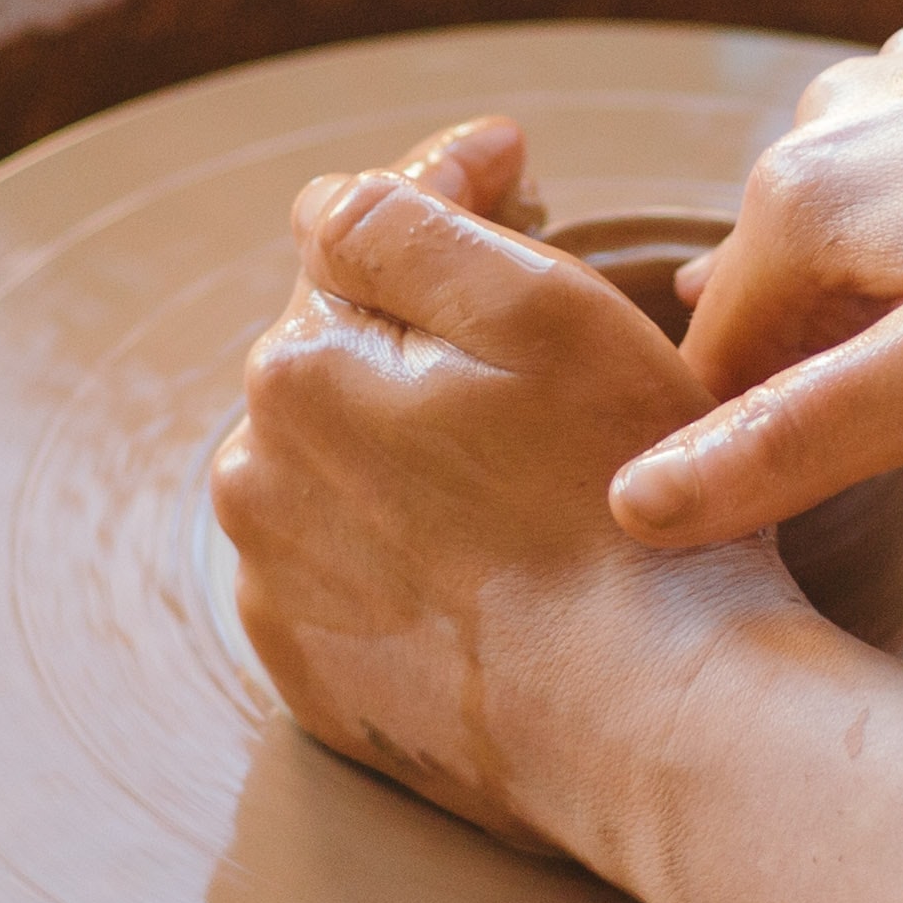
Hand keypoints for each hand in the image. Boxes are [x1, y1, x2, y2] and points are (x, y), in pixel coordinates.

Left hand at [209, 117, 817, 878]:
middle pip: (341, 352)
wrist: (648, 726)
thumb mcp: (541, 310)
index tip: (524, 176)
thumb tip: (349, 192)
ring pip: (338, 463)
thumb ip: (412, 220)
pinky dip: (403, 546)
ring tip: (522, 466)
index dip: (449, 190)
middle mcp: (253, 476)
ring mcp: (278, 587)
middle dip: (422, 325)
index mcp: (297, 368)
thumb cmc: (619, 508)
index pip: (351, 230)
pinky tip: (490, 560)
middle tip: (540, 334)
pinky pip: (348, 571)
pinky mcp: (316, 677)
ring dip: (406, 439)